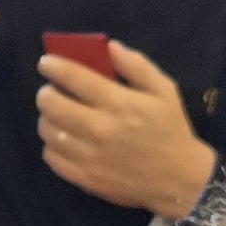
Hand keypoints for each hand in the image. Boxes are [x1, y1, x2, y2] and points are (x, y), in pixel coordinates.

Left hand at [38, 44, 217, 219]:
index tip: (46, 63)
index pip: (73, 78)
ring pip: (47, 130)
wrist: (179, 179)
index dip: (53, 66)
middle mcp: (99, 129)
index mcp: (118, 103)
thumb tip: (110, 46)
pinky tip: (64, 140)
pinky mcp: (84, 178)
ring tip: (58, 115)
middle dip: (46, 92)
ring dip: (47, 118)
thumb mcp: (164, 91)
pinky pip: (51, 157)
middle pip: (51, 104)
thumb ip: (137, 66)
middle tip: (52, 91)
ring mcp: (89, 156)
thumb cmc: (170, 130)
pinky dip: (52, 145)